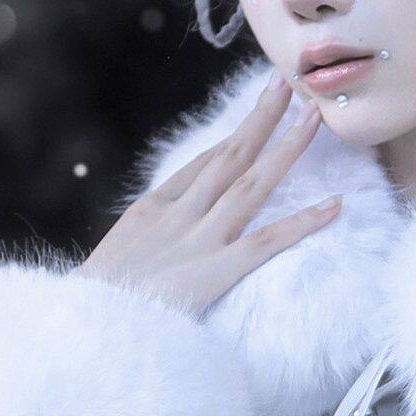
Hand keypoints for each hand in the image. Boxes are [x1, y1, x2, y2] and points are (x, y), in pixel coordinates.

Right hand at [77, 70, 338, 316]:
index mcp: (151, 210)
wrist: (81, 330)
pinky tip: (334, 206)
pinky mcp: (212, 274)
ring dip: (287, 149)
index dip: (235, 138)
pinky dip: (303, 223)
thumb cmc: (96, 309)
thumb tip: (160, 246)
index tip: (259, 114)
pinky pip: (267, 243)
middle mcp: (178, 216)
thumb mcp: (110, 264)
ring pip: (252, 184)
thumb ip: (142, 248)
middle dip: (261, 119)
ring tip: (316, 119)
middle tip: (289, 85)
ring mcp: (197, 242)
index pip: (203, 165)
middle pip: (229, 157)